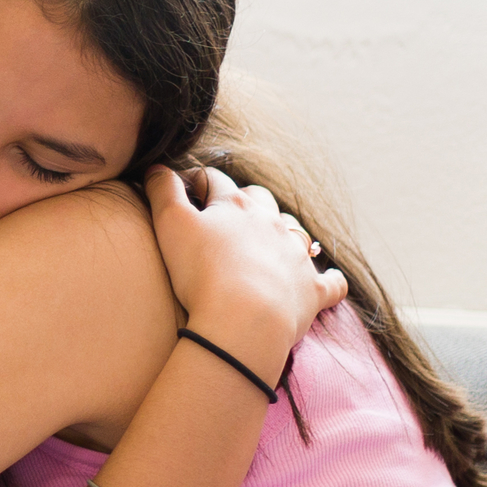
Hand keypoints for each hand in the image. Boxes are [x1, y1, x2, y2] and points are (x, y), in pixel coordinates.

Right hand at [146, 166, 349, 382]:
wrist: (244, 320)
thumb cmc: (202, 272)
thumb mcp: (170, 225)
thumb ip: (163, 191)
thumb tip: (156, 167)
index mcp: (235, 206)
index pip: (215, 182)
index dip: (197, 184)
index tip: (183, 194)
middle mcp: (271, 223)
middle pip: (260, 199)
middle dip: (245, 201)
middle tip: (226, 218)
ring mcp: (296, 256)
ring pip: (294, 231)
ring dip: (283, 232)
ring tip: (269, 243)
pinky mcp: (312, 290)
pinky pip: (330, 281)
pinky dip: (329, 278)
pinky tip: (327, 277)